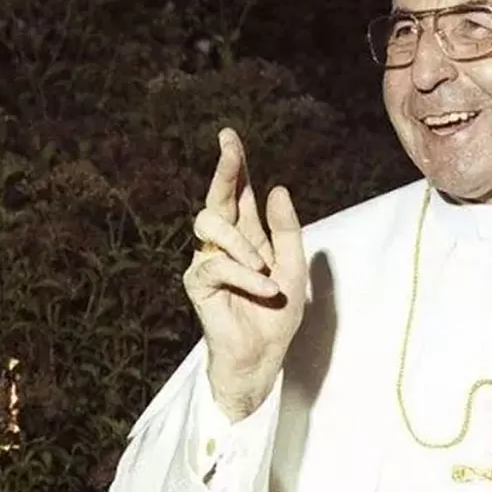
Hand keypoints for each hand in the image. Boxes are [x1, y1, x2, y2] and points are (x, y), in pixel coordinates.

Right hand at [182, 128, 308, 419]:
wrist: (263, 355)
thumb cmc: (277, 313)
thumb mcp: (294, 268)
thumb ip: (287, 230)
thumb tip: (277, 188)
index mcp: (249, 236)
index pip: (239, 194)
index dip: (234, 166)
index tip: (229, 136)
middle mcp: (224, 243)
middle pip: (218, 197)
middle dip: (224, 170)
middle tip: (230, 147)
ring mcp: (207, 261)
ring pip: (213, 225)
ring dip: (244, 245)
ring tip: (266, 272)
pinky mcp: (198, 283)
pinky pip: (216, 265)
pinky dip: (245, 275)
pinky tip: (264, 288)